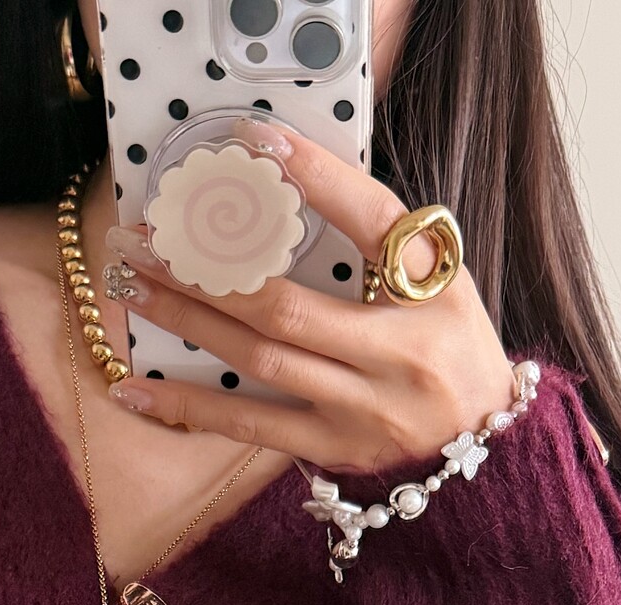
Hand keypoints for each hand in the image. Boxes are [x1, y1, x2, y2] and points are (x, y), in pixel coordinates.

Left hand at [103, 118, 516, 473]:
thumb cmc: (450, 346)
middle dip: (205, 267)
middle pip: (284, 304)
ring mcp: (363, 407)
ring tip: (133, 287)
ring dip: (188, 322)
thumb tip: (284, 189)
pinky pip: (250, 427)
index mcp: (434, 291)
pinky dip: (189, 408)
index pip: (371, 220)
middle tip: (145, 236)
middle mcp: (398, 352)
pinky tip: (134, 391)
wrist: (486, 443)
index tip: (255, 140)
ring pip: (258, 360)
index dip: (315, 177)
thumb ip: (378, 241)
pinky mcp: (335, 448)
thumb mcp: (440, 281)